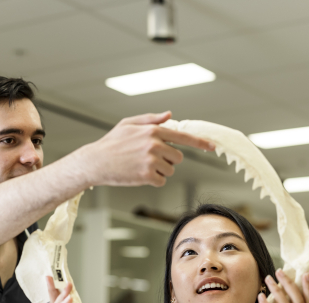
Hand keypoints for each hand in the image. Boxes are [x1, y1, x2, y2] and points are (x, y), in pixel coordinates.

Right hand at [78, 111, 215, 187]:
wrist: (95, 162)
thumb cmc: (111, 143)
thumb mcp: (128, 124)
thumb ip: (151, 119)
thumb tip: (170, 115)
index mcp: (153, 130)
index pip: (183, 137)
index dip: (201, 143)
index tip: (213, 146)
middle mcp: (154, 144)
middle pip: (178, 157)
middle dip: (168, 160)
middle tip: (148, 159)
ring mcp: (151, 160)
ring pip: (170, 170)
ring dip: (159, 171)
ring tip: (139, 166)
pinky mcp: (147, 175)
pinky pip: (161, 181)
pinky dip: (153, 181)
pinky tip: (138, 174)